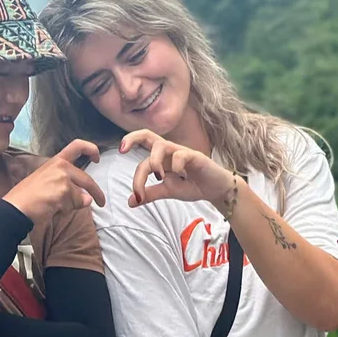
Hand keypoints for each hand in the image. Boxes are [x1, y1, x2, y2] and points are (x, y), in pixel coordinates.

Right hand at [3, 138, 106, 221]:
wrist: (16, 207)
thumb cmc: (27, 197)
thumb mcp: (47, 183)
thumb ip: (68, 186)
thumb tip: (87, 199)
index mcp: (55, 161)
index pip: (77, 146)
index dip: (91, 149)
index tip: (97, 158)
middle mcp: (60, 166)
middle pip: (86, 179)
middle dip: (97, 192)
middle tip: (102, 202)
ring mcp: (62, 177)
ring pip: (80, 195)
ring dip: (72, 205)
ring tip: (54, 205)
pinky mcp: (64, 190)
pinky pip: (75, 204)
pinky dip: (67, 209)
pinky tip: (52, 208)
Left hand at [119, 130, 235, 210]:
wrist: (215, 189)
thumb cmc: (192, 185)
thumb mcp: (167, 191)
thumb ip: (150, 194)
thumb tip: (130, 202)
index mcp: (161, 159)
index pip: (142, 161)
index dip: (136, 178)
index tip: (136, 195)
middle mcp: (169, 151)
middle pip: (147, 134)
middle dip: (131, 138)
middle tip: (121, 150)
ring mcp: (181, 152)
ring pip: (161, 145)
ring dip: (154, 161)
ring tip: (160, 176)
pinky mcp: (195, 156)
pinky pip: (181, 154)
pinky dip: (177, 166)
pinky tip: (183, 177)